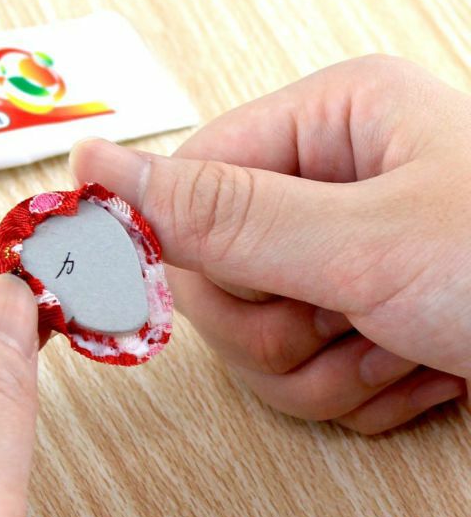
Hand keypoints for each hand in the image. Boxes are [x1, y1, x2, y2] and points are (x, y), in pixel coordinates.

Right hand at [71, 55, 469, 433]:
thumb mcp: (366, 242)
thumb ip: (219, 212)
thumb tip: (97, 165)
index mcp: (324, 123)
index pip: (185, 189)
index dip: (196, 257)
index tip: (238, 294)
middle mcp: (324, 184)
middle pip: (213, 278)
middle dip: (280, 329)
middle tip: (356, 320)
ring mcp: (337, 257)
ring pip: (252, 342)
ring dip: (325, 371)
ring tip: (406, 350)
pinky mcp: (353, 316)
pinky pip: (299, 375)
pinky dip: (357, 392)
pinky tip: (419, 370)